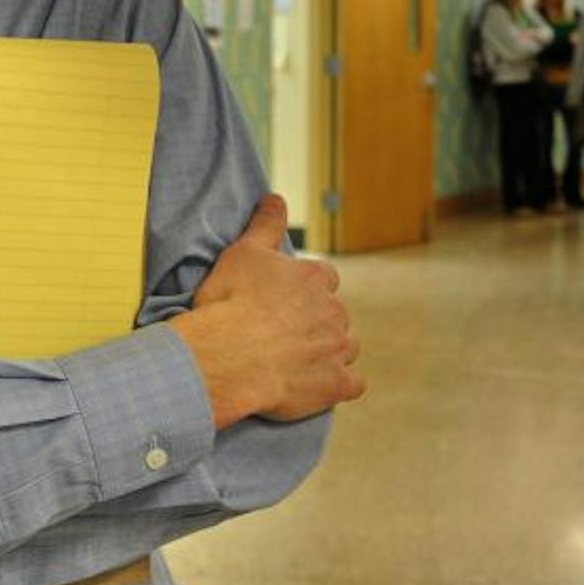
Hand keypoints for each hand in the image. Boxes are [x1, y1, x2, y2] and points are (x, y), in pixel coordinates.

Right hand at [170, 195, 362, 424]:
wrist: (228, 353)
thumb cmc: (231, 301)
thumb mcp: (243, 252)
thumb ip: (266, 224)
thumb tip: (275, 197)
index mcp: (314, 278)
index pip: (326, 278)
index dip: (308, 291)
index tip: (288, 302)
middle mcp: (334, 310)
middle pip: (337, 314)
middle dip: (319, 323)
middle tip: (287, 335)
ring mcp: (339, 348)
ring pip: (348, 347)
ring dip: (332, 352)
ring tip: (301, 362)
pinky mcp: (337, 384)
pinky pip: (355, 384)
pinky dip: (341, 385)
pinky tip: (321, 387)